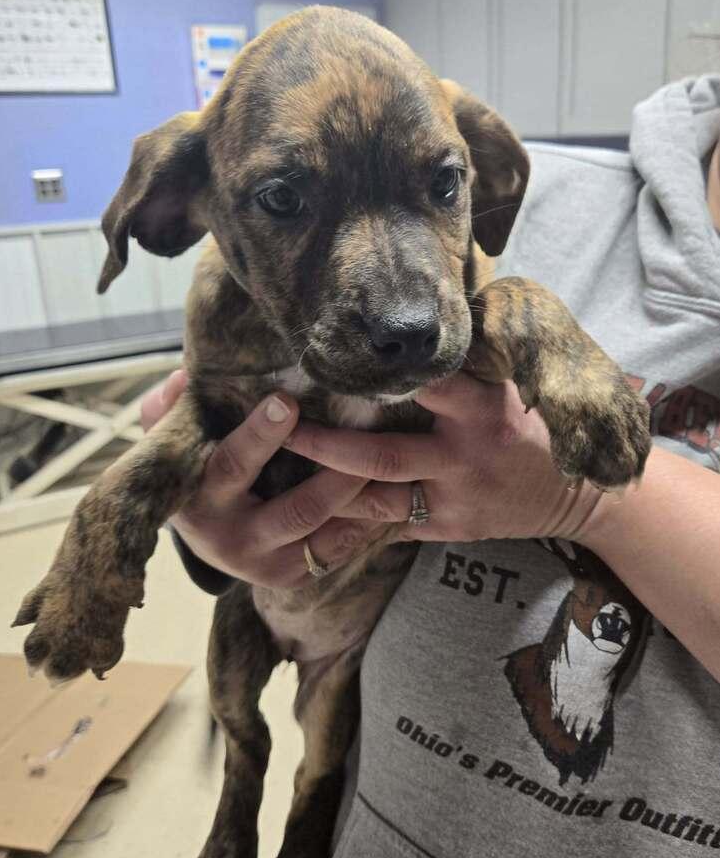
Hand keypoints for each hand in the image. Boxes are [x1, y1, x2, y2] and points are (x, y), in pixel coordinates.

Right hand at [141, 371, 380, 586]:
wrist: (202, 534)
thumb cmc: (193, 468)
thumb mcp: (172, 439)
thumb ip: (171, 407)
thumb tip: (184, 379)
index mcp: (202, 501)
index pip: (233, 466)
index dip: (260, 435)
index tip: (287, 401)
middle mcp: (233, 541)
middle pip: (297, 510)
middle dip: (336, 476)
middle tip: (370, 438)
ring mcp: (266, 566)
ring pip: (325, 534)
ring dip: (362, 501)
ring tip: (396, 467)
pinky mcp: (292, 578)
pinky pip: (337, 552)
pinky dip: (365, 524)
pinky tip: (392, 495)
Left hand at [283, 372, 606, 544]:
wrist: (577, 496)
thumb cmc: (535, 428)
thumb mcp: (512, 388)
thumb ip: (466, 366)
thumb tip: (413, 329)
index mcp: (481, 409)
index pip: (425, 385)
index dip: (378, 374)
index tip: (330, 358)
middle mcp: (463, 456)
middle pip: (380, 455)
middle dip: (324, 444)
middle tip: (281, 425)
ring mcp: (454, 498)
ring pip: (377, 498)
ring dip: (326, 487)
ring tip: (282, 470)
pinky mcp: (449, 527)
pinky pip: (392, 526)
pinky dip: (354, 519)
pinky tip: (314, 510)